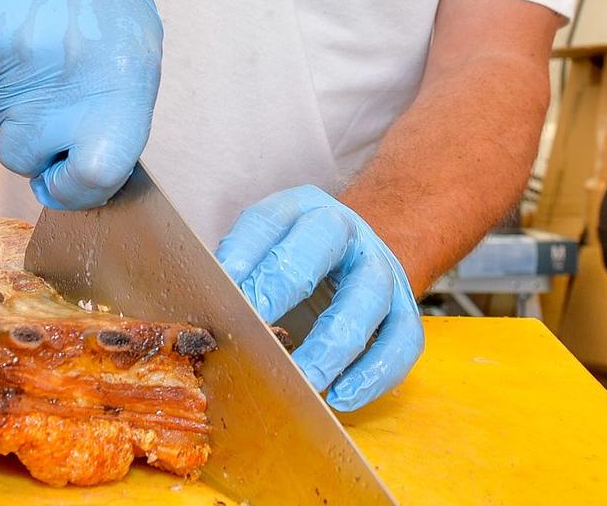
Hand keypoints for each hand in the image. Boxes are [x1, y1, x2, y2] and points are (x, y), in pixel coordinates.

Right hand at [0, 0, 161, 210]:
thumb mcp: (134, 59)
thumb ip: (113, 122)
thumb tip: (89, 176)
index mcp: (116, 95)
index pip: (91, 179)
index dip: (72, 189)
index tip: (65, 177)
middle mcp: (63, 88)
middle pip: (22, 157)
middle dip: (31, 138)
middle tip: (50, 91)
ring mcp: (14, 69)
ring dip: (9, 98)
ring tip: (36, 47)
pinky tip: (11, 33)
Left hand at [214, 185, 424, 411]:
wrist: (356, 256)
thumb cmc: (293, 262)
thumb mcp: (261, 253)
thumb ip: (236, 277)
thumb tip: (202, 317)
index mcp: (299, 210)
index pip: (269, 220)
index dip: (246, 252)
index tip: (223, 288)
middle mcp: (344, 230)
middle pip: (323, 240)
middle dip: (286, 282)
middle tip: (257, 324)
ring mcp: (379, 269)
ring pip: (367, 297)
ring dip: (335, 342)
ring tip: (306, 378)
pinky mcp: (404, 309)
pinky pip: (402, 340)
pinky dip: (375, 372)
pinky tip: (342, 396)